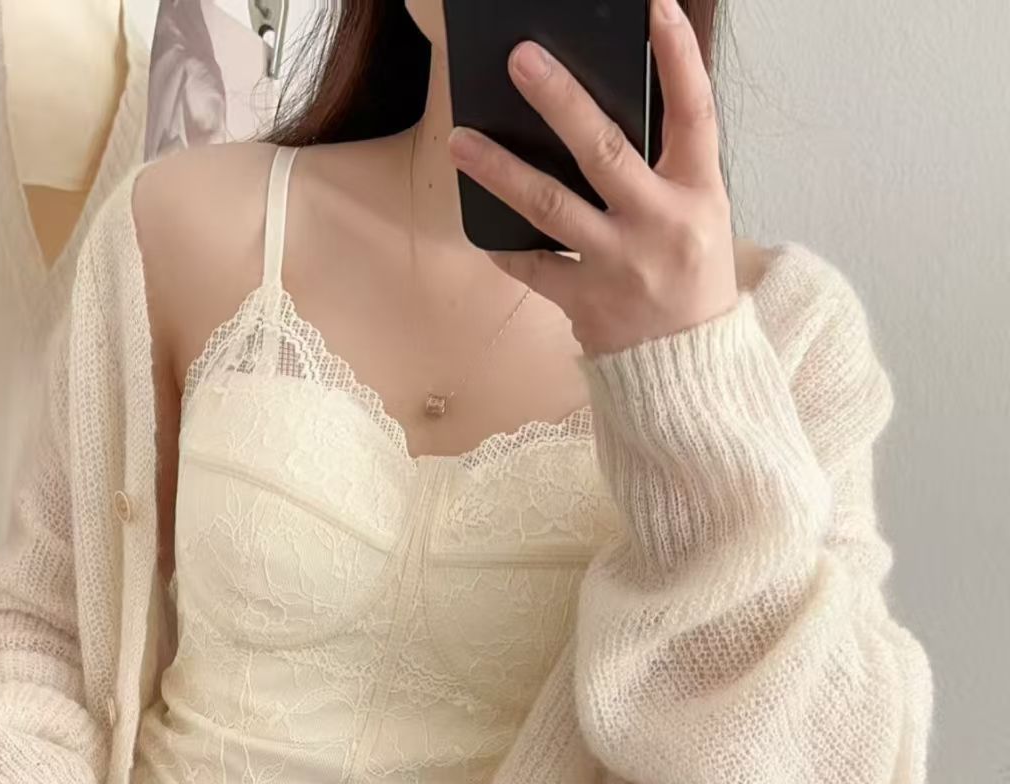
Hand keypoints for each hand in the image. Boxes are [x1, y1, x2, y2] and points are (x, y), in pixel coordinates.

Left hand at [446, 0, 738, 359]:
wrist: (689, 368)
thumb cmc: (691, 279)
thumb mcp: (701, 215)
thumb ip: (664, 167)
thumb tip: (600, 112)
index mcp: (699, 193)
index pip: (694, 112)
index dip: (678, 57)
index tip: (655, 8)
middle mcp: (660, 224)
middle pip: (604, 151)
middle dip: (560, 102)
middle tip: (520, 60)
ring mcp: (619, 264)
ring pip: (551, 207)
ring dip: (501, 171)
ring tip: (461, 140)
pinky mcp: (585, 302)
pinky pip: (534, 267)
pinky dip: (505, 246)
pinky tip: (480, 226)